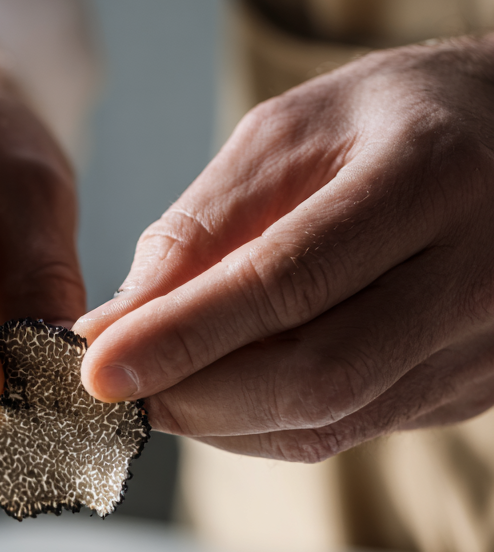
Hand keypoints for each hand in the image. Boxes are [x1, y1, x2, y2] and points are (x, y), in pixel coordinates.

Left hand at [75, 37, 493, 461]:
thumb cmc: (394, 121)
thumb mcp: (290, 134)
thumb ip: (201, 228)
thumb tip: (114, 326)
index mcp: (430, 179)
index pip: (287, 285)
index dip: (182, 338)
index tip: (96, 370)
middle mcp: (475, 276)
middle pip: (313, 378)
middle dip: (192, 397)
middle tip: (115, 391)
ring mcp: (482, 346)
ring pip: (325, 422)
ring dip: (217, 419)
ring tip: (157, 387)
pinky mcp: (467, 389)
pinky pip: (344, 431)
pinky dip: (260, 424)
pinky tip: (220, 393)